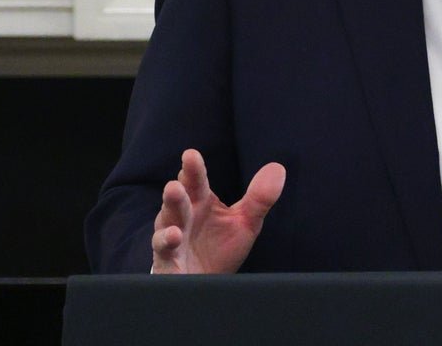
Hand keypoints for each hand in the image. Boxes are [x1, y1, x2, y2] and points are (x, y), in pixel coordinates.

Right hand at [151, 148, 285, 273]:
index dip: (193, 169)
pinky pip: (163, 249)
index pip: (196, 182)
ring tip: (173, 195)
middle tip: (177, 181)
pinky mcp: (167, 261)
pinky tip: (174, 235)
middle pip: (178, 199)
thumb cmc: (221, 248)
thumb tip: (278, 168)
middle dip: (177, 189)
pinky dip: (165, 241)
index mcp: (201, 202)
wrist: (208, 286)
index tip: (191, 155)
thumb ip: (260, 197)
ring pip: (167, 221)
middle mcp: (183, 216)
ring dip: (169, 209)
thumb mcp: (246, 222)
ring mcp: (172, 237)